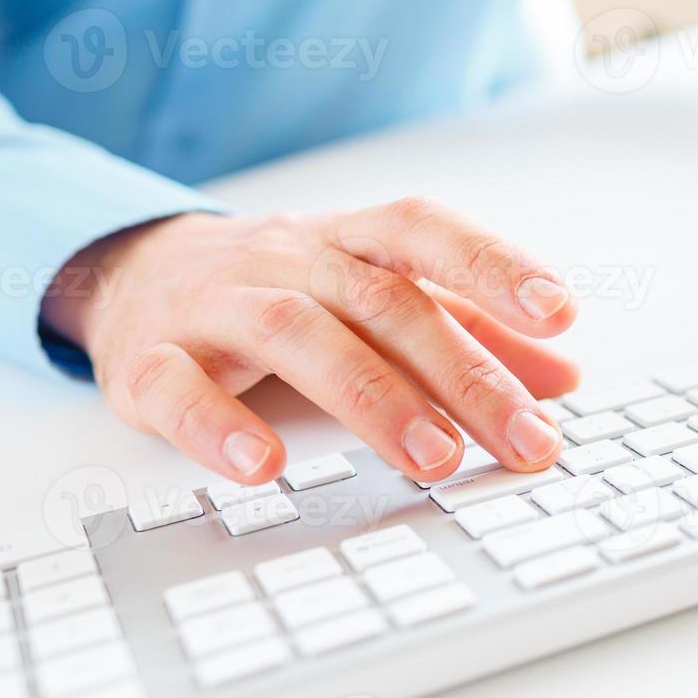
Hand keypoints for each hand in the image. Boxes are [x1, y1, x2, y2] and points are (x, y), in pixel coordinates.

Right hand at [41, 200, 580, 484]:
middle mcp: (290, 258)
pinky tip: (265, 465)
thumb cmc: (285, 289)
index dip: (493, 264)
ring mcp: (217, 304)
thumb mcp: (377, 297)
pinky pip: (178, 385)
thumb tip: (563, 375)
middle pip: (385, 304)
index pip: (426, 232)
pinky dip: (218, 425)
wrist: (135, 275)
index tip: (560, 312)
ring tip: (436, 459)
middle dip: (464, 375)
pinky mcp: (149, 360)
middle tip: (526, 439)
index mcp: (351, 241)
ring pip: (297, 334)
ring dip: (373, 399)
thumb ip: (470, 331)